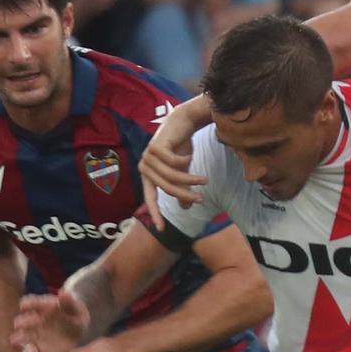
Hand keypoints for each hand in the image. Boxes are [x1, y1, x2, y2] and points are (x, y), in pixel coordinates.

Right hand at [12, 289, 90, 351]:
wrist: (80, 330)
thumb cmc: (74, 314)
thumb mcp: (74, 307)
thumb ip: (68, 301)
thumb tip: (64, 292)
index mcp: (42, 308)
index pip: (32, 303)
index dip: (28, 304)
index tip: (24, 305)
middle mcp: (34, 320)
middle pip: (24, 320)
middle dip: (23, 322)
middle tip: (19, 324)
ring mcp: (34, 335)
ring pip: (23, 337)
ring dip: (19, 339)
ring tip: (16, 342)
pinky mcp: (38, 348)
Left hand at [138, 99, 206, 224]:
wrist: (183, 121)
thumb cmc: (182, 146)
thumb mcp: (183, 171)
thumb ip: (181, 188)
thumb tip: (184, 209)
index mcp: (149, 175)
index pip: (150, 198)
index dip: (156, 213)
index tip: (161, 230)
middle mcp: (145, 166)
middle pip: (166, 188)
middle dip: (185, 195)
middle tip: (202, 200)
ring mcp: (148, 156)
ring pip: (171, 176)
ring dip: (191, 180)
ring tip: (205, 180)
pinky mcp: (155, 146)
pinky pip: (174, 162)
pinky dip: (185, 161)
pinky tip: (189, 154)